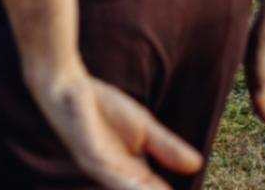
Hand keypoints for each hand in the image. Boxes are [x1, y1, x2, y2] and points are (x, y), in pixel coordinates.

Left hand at [30, 69, 202, 189]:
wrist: (67, 85)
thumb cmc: (102, 107)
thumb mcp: (143, 127)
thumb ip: (167, 147)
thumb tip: (197, 164)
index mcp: (131, 172)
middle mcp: (115, 175)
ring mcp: (100, 167)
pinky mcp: (87, 153)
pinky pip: (107, 172)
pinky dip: (125, 184)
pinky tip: (140, 188)